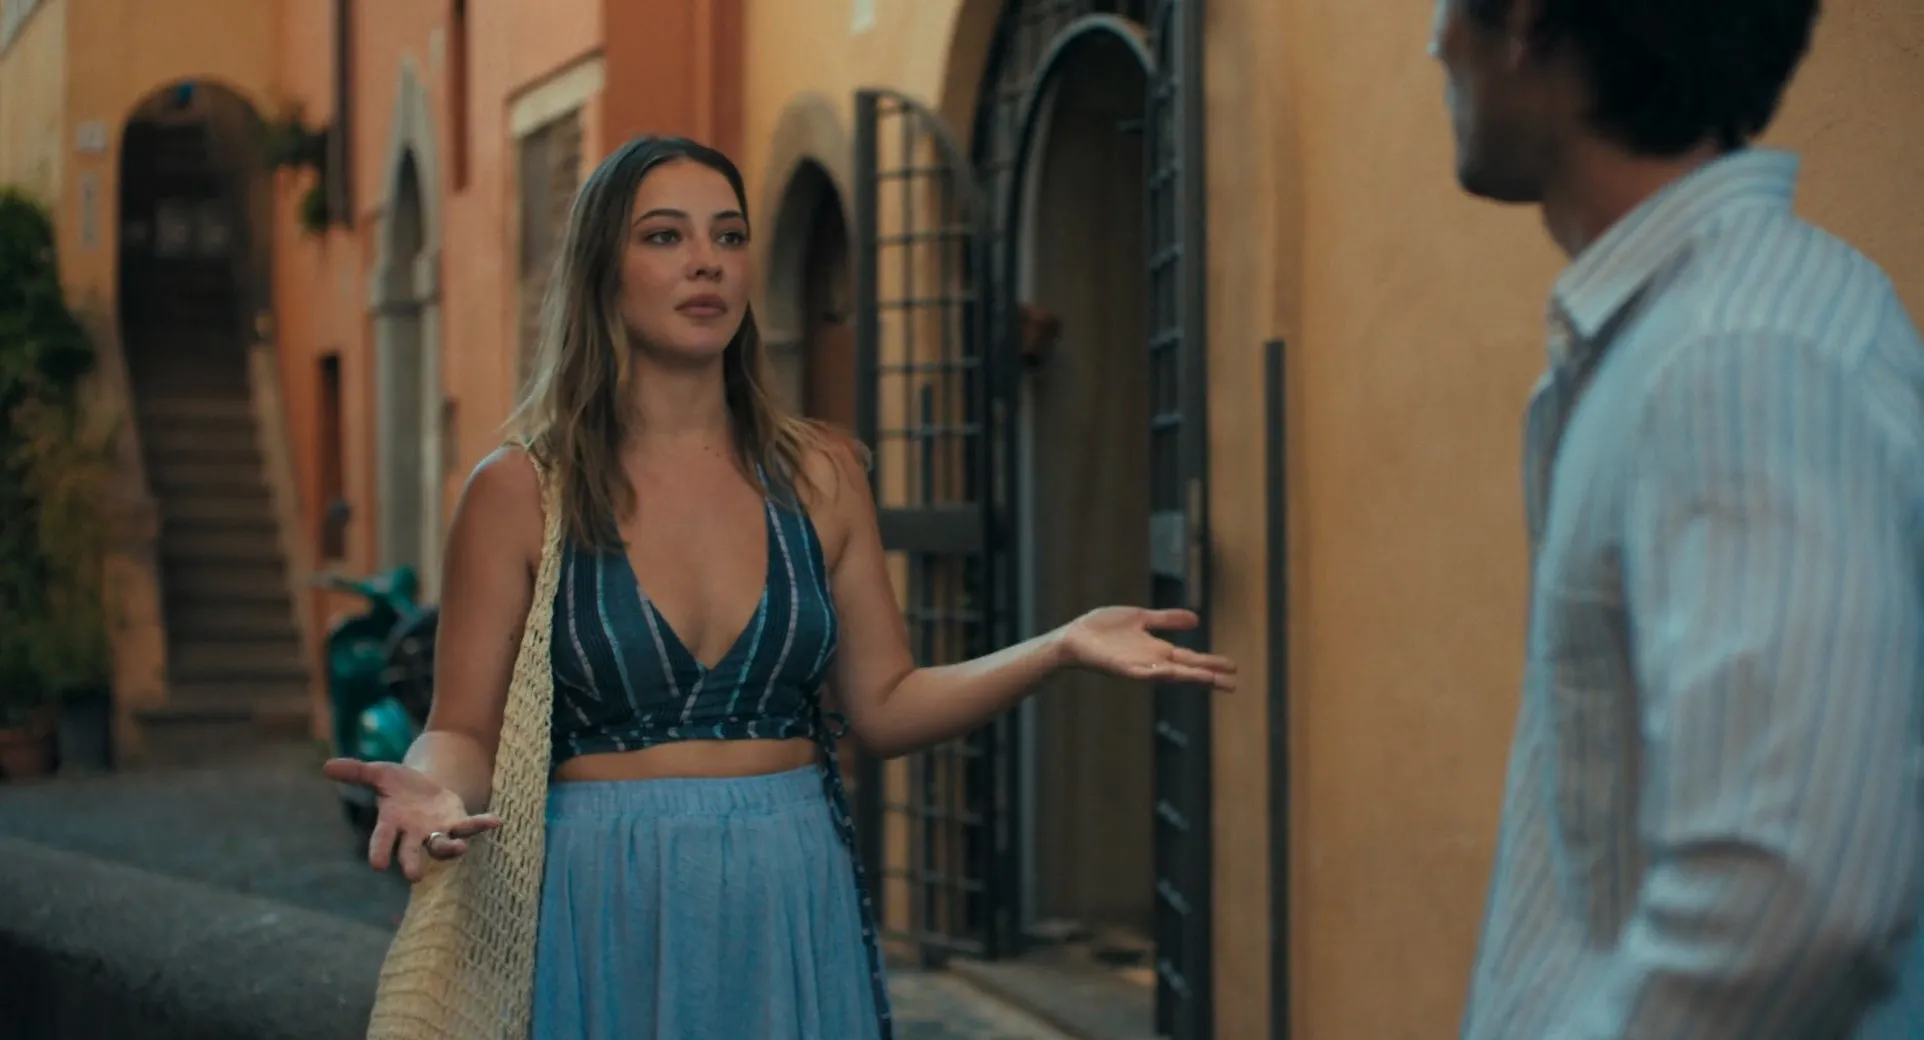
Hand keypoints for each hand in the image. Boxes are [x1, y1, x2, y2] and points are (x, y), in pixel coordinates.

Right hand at [322, 758, 501, 880]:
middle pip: (412, 852)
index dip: (379, 851)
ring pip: (443, 845)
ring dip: (451, 848)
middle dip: (413, 862)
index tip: (377, 864)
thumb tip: (326, 766)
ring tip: (460, 849)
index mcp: (391, 823)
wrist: (425, 787)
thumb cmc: (398, 785)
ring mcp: (437, 830)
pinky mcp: (457, 822)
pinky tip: (496, 821)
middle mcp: (414, 833)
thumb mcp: (379, 773)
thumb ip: (356, 772)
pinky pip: (471, 826)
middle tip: (414, 876)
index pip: (382, 840)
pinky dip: (482, 824)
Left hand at [1058, 607, 1237, 690]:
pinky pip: (1142, 673)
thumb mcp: (1141, 618)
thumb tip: (1196, 620)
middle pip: (1186, 669)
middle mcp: (1152, 661)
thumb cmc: (1104, 629)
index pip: (1190, 659)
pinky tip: (1172, 672)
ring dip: (1190, 677)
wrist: (1075, 637)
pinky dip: (1157, 673)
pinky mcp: (1121, 668)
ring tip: (1212, 680)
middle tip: (1233, 684)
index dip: (1211, 663)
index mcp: (1157, 650)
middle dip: (1209, 676)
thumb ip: (1167, 620)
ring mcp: (1138, 666)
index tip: (1234, 668)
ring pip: (1170, 674)